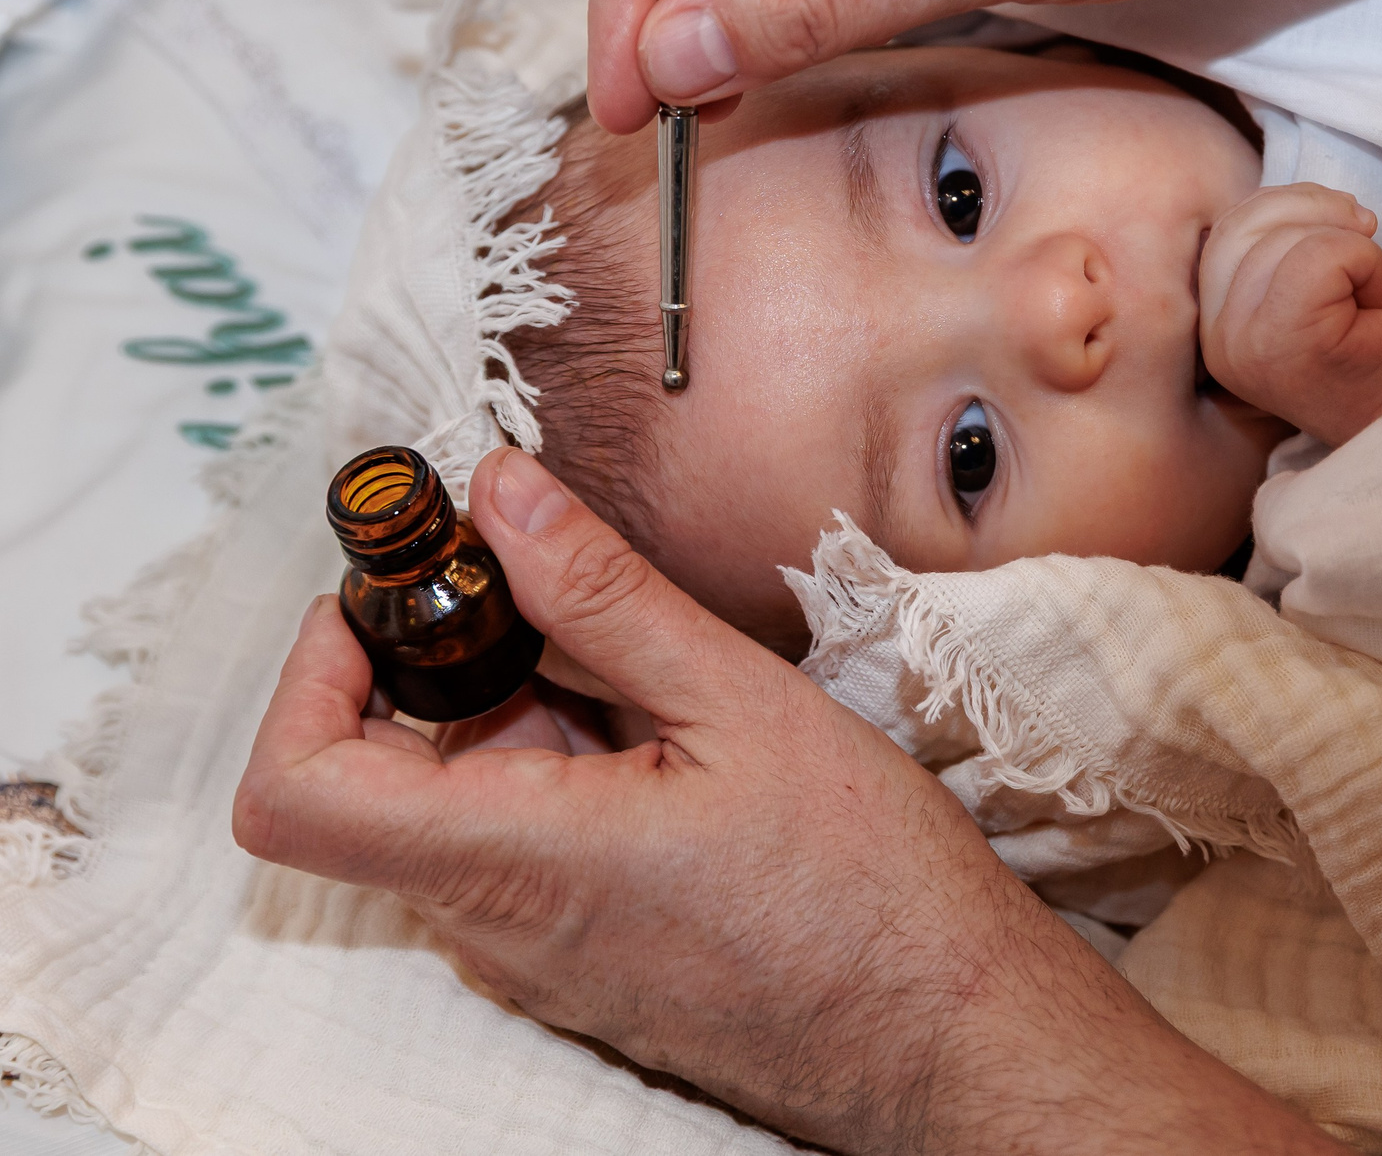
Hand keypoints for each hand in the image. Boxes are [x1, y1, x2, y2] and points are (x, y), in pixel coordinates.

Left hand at [233, 448, 1334, 1154]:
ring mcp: (531, 953)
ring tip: (658, 678)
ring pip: (464, 802)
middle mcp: (492, 925)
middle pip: (386, 772)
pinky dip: (570, 767)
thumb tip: (501, 496)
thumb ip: (605, 596)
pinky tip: (681, 744)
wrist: (941, 1032)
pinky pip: (522, 844)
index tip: (393, 595)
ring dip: (528, 711)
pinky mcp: (577, 962)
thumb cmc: (865, 890)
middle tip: (563, 590)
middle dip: (457, 659)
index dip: (310, 673)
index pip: (293, 789)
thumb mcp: (742, 704)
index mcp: (512, 860)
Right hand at [1198, 183, 1381, 445]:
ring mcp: (1245, 345)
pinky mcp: (1285, 340)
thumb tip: (1301, 197)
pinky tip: (1380, 302)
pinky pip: (1321, 254)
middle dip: (1314, 209)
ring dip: (1347, 244)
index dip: (1290, 210)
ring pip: (1284, 238)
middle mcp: (1220, 342)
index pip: (1228, 231)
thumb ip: (1287, 242)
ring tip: (1373, 288)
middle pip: (1244, 225)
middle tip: (1366, 229)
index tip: (1348, 229)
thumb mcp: (1322, 283)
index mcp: (1219, 328)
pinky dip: (1366, 261)